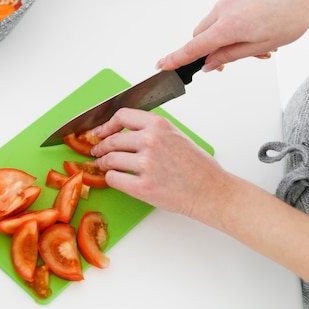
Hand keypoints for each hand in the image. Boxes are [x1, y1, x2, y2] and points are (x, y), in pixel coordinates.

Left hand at [91, 108, 229, 216]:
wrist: (211, 191)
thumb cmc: (197, 167)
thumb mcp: (176, 135)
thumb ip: (151, 131)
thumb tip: (123, 132)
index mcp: (159, 125)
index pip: (121, 116)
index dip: (107, 125)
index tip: (100, 132)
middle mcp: (151, 141)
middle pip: (112, 140)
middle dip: (101, 147)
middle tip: (97, 152)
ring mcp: (146, 164)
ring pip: (109, 159)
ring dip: (104, 163)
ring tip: (104, 166)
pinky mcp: (143, 187)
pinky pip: (114, 179)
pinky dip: (111, 178)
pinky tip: (116, 178)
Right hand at [157, 0, 308, 71]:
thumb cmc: (293, 15)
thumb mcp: (261, 45)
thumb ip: (230, 56)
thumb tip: (211, 64)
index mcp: (228, 26)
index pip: (193, 47)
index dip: (176, 59)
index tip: (162, 65)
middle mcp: (223, 9)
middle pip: (201, 36)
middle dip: (209, 51)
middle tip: (227, 63)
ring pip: (214, 26)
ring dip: (224, 39)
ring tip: (255, 47)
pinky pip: (225, 14)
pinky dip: (232, 26)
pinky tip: (255, 31)